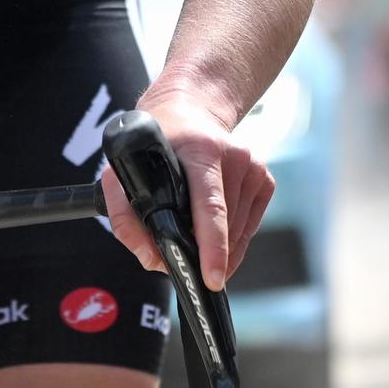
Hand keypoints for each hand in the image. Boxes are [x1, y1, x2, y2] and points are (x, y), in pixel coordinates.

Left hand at [101, 90, 273, 292]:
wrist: (189, 110)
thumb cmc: (154, 144)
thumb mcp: (124, 171)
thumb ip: (126, 220)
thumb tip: (154, 260)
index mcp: (201, 150)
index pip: (210, 206)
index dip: (212, 245)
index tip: (211, 277)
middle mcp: (235, 156)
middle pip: (224, 227)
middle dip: (205, 256)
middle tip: (183, 263)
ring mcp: (254, 166)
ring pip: (238, 232)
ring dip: (218, 248)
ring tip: (194, 235)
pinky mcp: (265, 177)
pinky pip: (249, 225)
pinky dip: (231, 236)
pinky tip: (213, 223)